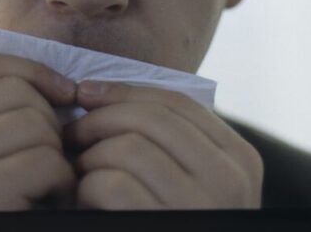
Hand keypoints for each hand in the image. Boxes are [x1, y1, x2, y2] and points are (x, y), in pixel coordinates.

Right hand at [0, 52, 78, 210]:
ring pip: (36, 124)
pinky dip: (61, 185)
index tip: (62, 92)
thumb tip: (53, 85)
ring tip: (44, 187)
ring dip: (56, 158)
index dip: (33, 71)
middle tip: (48, 160)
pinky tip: (45, 204)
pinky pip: (46, 162)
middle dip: (47, 122)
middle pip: (16, 91)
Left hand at [64, 81, 262, 209]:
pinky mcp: (162, 228)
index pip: (176, 102)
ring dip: (89, 159)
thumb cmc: (168, 219)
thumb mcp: (190, 180)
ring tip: (79, 177)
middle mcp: (229, 183)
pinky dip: (85, 189)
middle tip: (70, 135)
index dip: (124, 91)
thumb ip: (168, 140)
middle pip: (148, 118)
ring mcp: (200, 210)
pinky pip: (110, 184)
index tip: (87, 93)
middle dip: (98, 120)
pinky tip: (83, 203)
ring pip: (125, 149)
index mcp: (239, 160)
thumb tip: (94, 92)